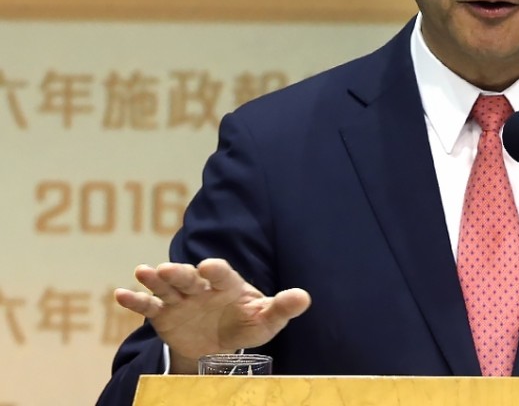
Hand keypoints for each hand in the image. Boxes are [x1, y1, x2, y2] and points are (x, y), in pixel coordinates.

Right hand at [114, 258, 310, 372]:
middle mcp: (201, 287)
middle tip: (167, 269)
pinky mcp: (163, 314)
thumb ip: (282, 308)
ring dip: (154, 279)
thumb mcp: (266, 320)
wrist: (220, 345)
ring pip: (166, 286)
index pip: (222, 274)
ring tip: (143, 272)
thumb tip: (304, 298)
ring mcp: (180, 299)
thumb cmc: (246, 324)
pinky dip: (134, 300)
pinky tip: (120, 295)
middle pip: (189, 277)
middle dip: (179, 273)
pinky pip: (148, 307)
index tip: (209, 266)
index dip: (216, 270)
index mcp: (228, 285)